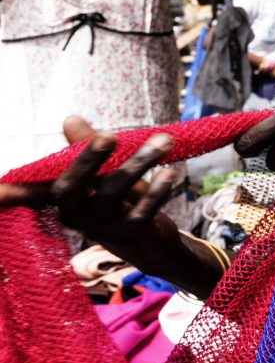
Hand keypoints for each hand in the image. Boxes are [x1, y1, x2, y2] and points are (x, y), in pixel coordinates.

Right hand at [0, 117, 186, 244]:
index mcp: (64, 198)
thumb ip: (86, 147)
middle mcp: (76, 213)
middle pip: (72, 185)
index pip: (36, 190)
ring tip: (163, 140)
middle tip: (108, 134)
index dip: (15, 191)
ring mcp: (102, 225)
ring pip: (114, 190)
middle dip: (88, 159)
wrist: (149, 244)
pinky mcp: (131, 233)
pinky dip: (157, 191)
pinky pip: (142, 210)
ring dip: (139, 162)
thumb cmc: (118, 201)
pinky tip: (170, 172)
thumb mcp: (102, 173)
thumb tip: (69, 118)